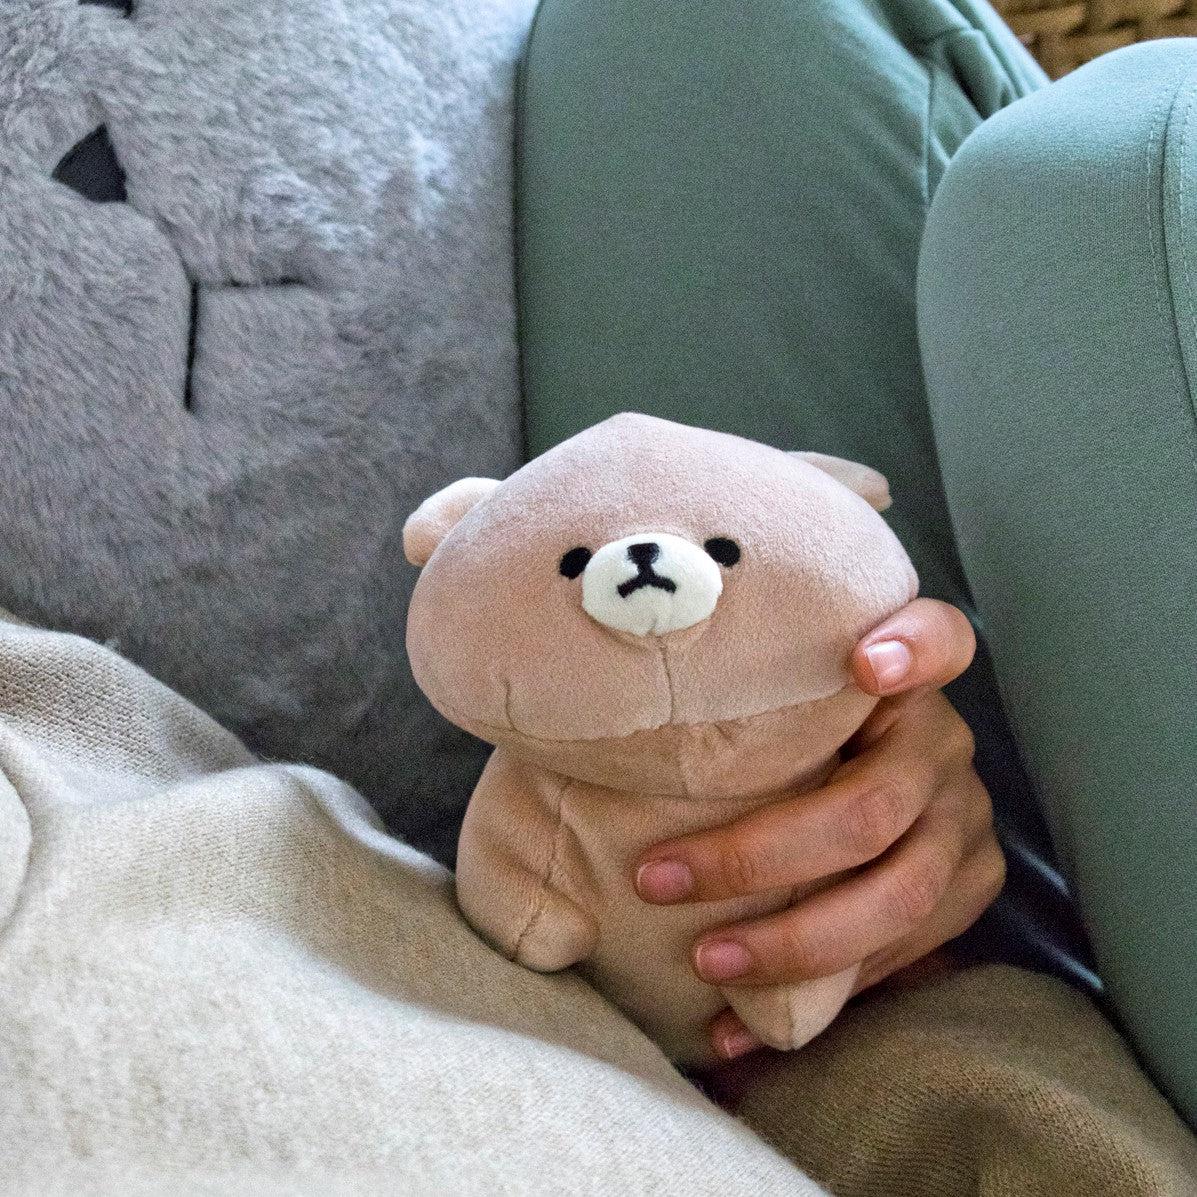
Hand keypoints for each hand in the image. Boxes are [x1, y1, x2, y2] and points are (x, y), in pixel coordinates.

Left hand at [634, 598, 1005, 1060]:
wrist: (844, 798)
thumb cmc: (762, 739)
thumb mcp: (757, 703)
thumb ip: (728, 697)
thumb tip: (586, 711)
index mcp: (900, 680)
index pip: (940, 639)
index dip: (914, 649)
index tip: (864, 665)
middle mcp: (942, 746)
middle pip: (869, 807)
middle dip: (756, 858)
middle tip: (660, 881)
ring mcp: (963, 821)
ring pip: (897, 896)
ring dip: (793, 941)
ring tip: (706, 960)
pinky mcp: (968, 889)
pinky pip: (901, 957)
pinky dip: (817, 997)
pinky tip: (737, 1023)